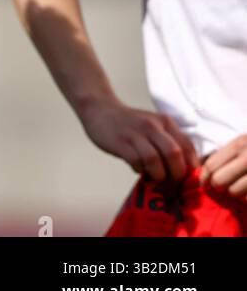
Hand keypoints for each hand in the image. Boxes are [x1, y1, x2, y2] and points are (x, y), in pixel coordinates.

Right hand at [78, 98, 198, 181]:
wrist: (99, 109)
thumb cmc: (129, 123)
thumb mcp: (154, 125)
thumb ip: (168, 140)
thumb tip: (183, 168)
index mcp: (165, 122)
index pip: (187, 145)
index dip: (191, 165)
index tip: (187, 175)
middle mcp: (152, 126)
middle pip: (174, 153)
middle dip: (176, 172)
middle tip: (172, 181)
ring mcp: (135, 133)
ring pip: (155, 159)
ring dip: (158, 174)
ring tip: (155, 177)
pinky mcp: (120, 142)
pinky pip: (136, 161)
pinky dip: (140, 170)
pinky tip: (138, 168)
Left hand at [201, 133, 246, 197]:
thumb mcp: (243, 144)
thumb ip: (225, 155)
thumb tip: (203, 175)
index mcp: (239, 144)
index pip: (211, 164)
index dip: (204, 177)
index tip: (205, 184)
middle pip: (219, 180)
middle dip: (219, 186)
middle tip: (225, 186)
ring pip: (234, 191)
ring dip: (236, 193)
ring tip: (242, 187)